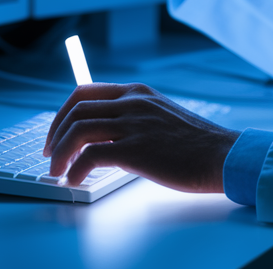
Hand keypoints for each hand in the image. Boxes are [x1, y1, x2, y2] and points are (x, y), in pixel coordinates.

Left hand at [42, 83, 240, 192]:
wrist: (222, 155)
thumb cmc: (195, 143)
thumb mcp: (160, 116)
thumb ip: (134, 117)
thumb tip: (103, 135)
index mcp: (137, 92)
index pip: (85, 92)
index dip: (63, 113)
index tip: (55, 133)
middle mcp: (132, 102)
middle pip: (76, 109)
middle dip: (55, 133)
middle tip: (50, 155)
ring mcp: (134, 124)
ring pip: (78, 130)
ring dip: (60, 153)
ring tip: (57, 172)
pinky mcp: (136, 149)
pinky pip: (91, 155)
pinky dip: (75, 169)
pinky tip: (75, 180)